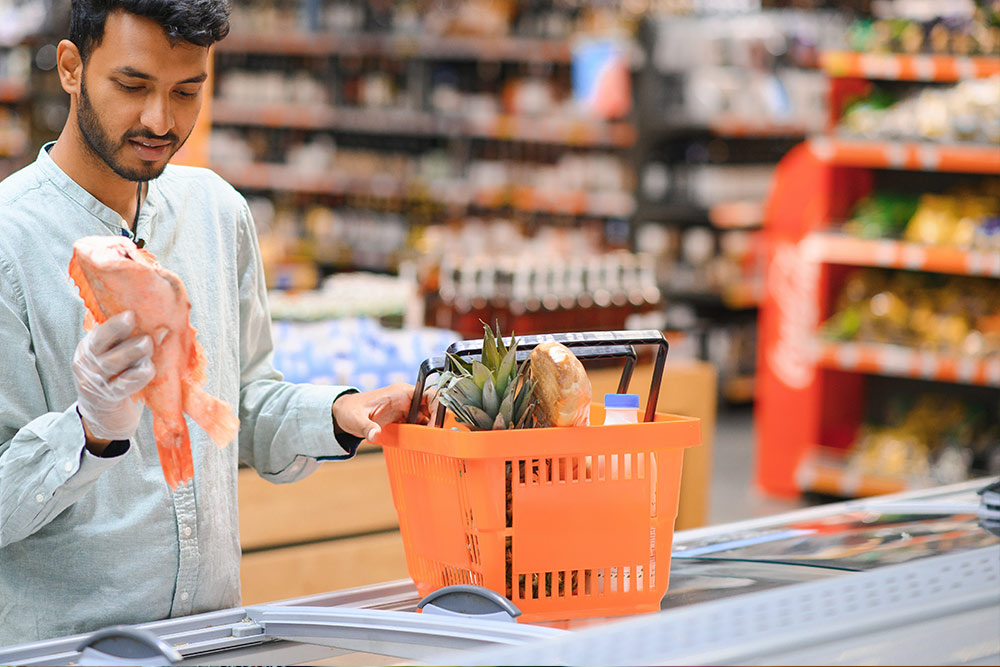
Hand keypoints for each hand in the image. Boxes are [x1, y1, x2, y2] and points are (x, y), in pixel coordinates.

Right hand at [73, 310, 155, 442]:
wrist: (104, 418)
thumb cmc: (114, 380)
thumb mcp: (111, 357)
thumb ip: (123, 341)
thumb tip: (155, 323)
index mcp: (87, 349)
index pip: (98, 334)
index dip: (114, 324)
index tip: (131, 315)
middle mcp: (86, 365)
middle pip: (103, 347)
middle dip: (125, 337)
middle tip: (146, 333)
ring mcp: (95, 383)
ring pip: (113, 364)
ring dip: (134, 353)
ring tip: (148, 345)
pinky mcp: (107, 399)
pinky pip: (123, 385)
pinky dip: (138, 375)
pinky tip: (149, 368)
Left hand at [332, 382, 434, 443]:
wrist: (344, 414)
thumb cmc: (350, 412)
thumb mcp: (356, 420)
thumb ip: (366, 427)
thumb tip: (374, 434)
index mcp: (400, 392)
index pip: (429, 394)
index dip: (436, 408)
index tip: (434, 425)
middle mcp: (406, 399)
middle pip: (432, 407)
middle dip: (435, 421)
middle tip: (433, 437)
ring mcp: (406, 408)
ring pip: (427, 417)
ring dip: (429, 429)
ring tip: (428, 442)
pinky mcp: (403, 418)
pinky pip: (419, 424)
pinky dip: (422, 433)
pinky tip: (420, 443)